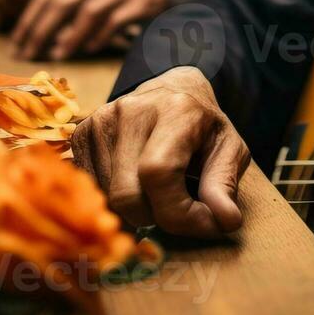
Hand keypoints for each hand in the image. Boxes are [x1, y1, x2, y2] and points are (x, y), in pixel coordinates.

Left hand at [12, 0, 170, 59]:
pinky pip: (114, 21)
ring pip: (87, 12)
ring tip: (57, 56)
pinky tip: (90, 49)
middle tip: (27, 53)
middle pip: (61, 2)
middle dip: (40, 30)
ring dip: (69, 36)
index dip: (29, 18)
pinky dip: (100, 36)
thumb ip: (72, 5)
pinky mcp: (138, 4)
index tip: (16, 42)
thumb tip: (45, 37)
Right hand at [71, 66, 248, 237]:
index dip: (178, 213)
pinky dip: (116, 200)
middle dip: (156, 218)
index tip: (203, 222)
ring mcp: (102, 120)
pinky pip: (93, 189)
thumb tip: (225, 221)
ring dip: (136, 211)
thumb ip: (224, 185)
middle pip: (127, 194)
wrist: (174, 91)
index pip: (159, 174)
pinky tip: (136, 183)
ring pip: (108, 198)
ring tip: (158, 194)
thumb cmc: (204, 127)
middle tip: (177, 210)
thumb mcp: (230, 150)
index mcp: (176, 109)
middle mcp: (132, 109)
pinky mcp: (83, 134)